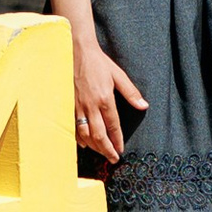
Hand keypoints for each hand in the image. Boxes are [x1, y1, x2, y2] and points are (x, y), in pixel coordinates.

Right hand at [72, 39, 147, 162]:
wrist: (76, 52)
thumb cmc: (98, 63)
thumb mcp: (118, 75)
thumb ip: (131, 92)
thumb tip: (144, 106)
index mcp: (104, 99)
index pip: (113, 126)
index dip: (117, 141)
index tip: (121, 150)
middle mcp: (90, 106)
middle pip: (98, 135)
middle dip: (106, 150)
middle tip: (113, 159)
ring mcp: (77, 107)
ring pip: (85, 134)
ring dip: (94, 147)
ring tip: (102, 153)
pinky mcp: (68, 105)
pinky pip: (73, 127)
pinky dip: (79, 138)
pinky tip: (85, 143)